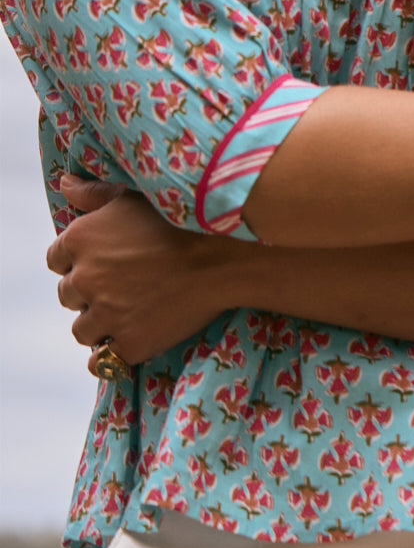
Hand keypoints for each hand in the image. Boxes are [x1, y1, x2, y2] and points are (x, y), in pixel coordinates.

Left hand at [47, 175, 230, 369]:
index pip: (56, 260)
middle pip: (68, 295)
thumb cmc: (180, 220)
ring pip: (82, 330)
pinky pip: (101, 362)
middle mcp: (84, 278)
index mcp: (80, 239)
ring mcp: (105, 314)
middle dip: (90, 292)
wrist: (223, 256)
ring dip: (100, 324)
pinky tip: (130, 340)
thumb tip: (64, 185)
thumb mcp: (134, 197)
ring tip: (131, 312)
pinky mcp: (128, 344)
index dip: (80, 262)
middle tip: (124, 286)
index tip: (105, 262)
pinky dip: (110, 355)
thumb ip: (94, 193)